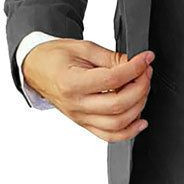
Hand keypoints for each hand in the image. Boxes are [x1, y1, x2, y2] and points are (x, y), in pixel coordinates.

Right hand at [22, 39, 154, 142]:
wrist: (36, 69)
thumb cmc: (55, 57)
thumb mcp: (83, 48)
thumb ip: (111, 58)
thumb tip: (135, 64)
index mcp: (72, 83)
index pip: (113, 80)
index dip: (135, 68)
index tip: (146, 59)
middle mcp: (75, 104)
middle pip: (118, 105)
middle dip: (141, 87)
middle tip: (146, 72)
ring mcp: (80, 117)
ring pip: (117, 123)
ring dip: (138, 106)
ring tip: (142, 89)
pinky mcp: (84, 123)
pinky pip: (109, 135)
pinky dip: (129, 131)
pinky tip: (140, 120)